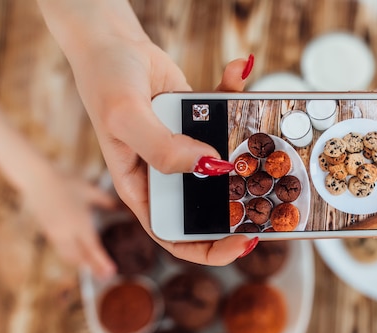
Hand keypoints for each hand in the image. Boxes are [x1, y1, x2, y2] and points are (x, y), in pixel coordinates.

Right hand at [22, 174, 116, 277]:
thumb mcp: (89, 190)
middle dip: (94, 267)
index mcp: (79, 223)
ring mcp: (55, 234)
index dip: (102, 261)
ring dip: (82, 263)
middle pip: (81, 257)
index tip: (112, 271)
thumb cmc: (65, 182)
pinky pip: (62, 249)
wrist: (37, 179)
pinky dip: (72, 256)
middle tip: (106, 276)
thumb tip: (121, 208)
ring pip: (69, 255)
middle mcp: (66, 232)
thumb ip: (106, 201)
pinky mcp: (48, 232)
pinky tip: (78, 257)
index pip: (93, 248)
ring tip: (94, 270)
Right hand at [65, 33, 256, 264]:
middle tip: (271, 194)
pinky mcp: (199, 122)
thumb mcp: (125, 117)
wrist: (111, 41)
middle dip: (241, 205)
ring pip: (225, 163)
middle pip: (208, 205)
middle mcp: (166, 174)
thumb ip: (163, 148)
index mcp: (141, 188)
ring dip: (248, 150)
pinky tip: (239, 72)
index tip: (242, 241)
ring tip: (266, 138)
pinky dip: (236, 96)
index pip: (174, 235)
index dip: (208, 248)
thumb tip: (212, 166)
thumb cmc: (106, 81)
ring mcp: (185, 148)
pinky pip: (225, 118)